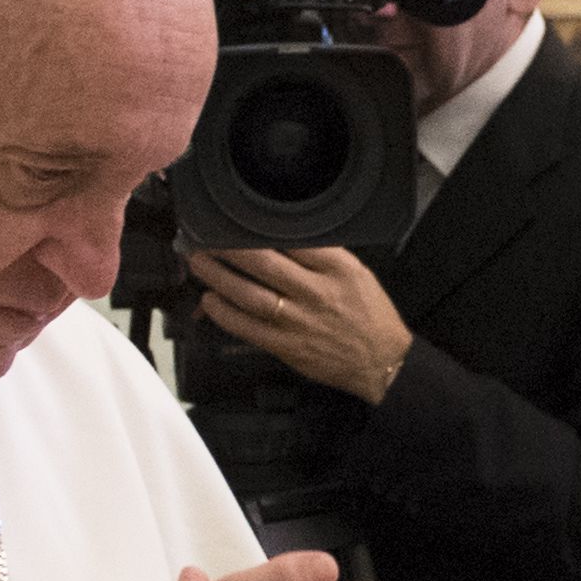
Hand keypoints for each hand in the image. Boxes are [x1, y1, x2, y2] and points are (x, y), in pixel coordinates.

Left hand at [191, 247, 415, 402]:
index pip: (292, 239)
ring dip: (218, 277)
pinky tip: (210, 300)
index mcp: (337, 268)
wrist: (381, 362)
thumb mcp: (356, 273)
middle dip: (228, 248)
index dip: (257, 227)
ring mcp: (299, 321)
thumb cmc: (369, 315)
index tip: (235, 218)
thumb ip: (322, 255)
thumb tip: (281, 236)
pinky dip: (225, 313)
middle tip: (204, 237)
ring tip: (199, 262)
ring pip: (249, 294)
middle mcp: (316, 292)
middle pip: (264, 264)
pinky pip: (248, 328)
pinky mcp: (287, 346)